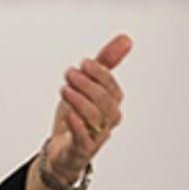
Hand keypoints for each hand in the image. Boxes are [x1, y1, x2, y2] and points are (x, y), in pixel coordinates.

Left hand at [44, 34, 131, 186]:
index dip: (100, 74)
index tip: (84, 63)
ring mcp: (95, 136)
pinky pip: (84, 139)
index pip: (112, 87)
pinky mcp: (81, 149)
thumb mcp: (87, 85)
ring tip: (64, 89)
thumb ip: (105, 63)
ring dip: (78, 100)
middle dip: (87, 84)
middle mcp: (107, 121)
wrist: (62, 150)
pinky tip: (69, 114)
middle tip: (69, 73)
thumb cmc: (77, 115)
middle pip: (104, 101)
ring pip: (94, 118)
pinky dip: (77, 125)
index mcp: (111, 104)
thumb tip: (126, 39)